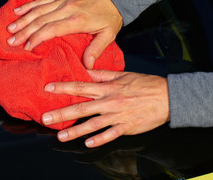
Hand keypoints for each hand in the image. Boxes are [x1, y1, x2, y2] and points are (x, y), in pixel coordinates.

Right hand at [6, 0, 122, 68]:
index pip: (51, 29)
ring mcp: (62, 0)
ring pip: (38, 10)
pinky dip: (28, 5)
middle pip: (40, 20)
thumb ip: (96, 50)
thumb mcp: (108, 35)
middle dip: (24, 31)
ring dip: (22, 19)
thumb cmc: (110, 17)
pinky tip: (17, 10)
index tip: (27, 47)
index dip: (37, 38)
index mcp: (77, 20)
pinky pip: (42, 0)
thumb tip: (87, 66)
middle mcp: (67, 9)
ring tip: (10, 28)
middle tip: (11, 41)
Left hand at [41, 70, 169, 147]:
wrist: (167, 97)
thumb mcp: (123, 74)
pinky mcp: (126, 127)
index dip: (63, 87)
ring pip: (92, 124)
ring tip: (60, 136)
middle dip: (61, 113)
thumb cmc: (144, 84)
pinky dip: (99, 139)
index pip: (81, 86)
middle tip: (45, 118)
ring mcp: (117, 116)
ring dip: (75, 131)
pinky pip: (110, 134)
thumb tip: (85, 70)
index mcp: (107, 88)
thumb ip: (102, 74)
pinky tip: (87, 143)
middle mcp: (109, 102)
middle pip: (81, 108)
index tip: (48, 88)